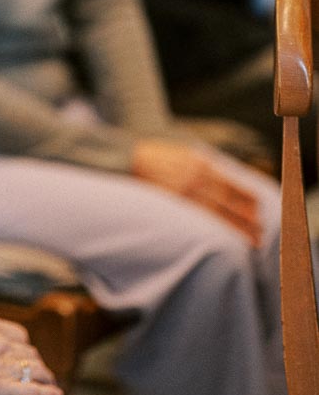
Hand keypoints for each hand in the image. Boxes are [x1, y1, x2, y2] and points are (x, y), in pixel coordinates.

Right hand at [0, 315, 62, 394]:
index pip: (20, 336)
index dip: (25, 348)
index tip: (25, 356)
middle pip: (30, 354)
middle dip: (37, 365)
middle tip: (39, 374)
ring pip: (35, 370)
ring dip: (45, 378)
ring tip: (49, 384)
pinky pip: (31, 390)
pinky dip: (47, 394)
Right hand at [131, 137, 264, 245]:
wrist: (132, 160)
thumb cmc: (160, 157)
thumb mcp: (187, 154)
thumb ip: (206, 165)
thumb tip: (227, 177)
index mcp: (203, 165)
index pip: (232, 185)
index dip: (248, 199)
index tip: (260, 209)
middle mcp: (197, 179)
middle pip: (229, 202)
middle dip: (248, 217)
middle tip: (262, 231)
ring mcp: (185, 192)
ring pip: (218, 214)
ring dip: (238, 228)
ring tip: (253, 240)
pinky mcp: (174, 203)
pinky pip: (200, 218)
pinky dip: (216, 228)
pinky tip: (226, 237)